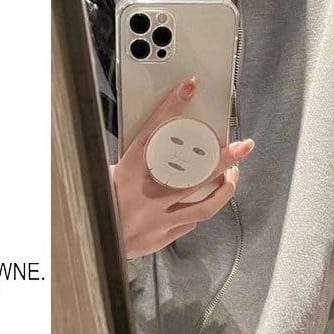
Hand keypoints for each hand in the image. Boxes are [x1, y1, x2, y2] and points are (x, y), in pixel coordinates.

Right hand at [110, 76, 254, 259]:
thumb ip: (133, 162)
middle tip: (243, 147)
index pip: (153, 134)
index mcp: (128, 173)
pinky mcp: (163, 236)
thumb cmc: (97, 205)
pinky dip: (198, 211)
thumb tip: (154, 142)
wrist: (90, 244)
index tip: (188, 88)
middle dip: (224, 159)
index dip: (171, 108)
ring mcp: (159, 219)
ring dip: (224, 191)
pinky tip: (203, 203)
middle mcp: (148, 196)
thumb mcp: (106, 175)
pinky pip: (189, 223)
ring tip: (232, 176)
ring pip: (204, 206)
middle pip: (196, 176)